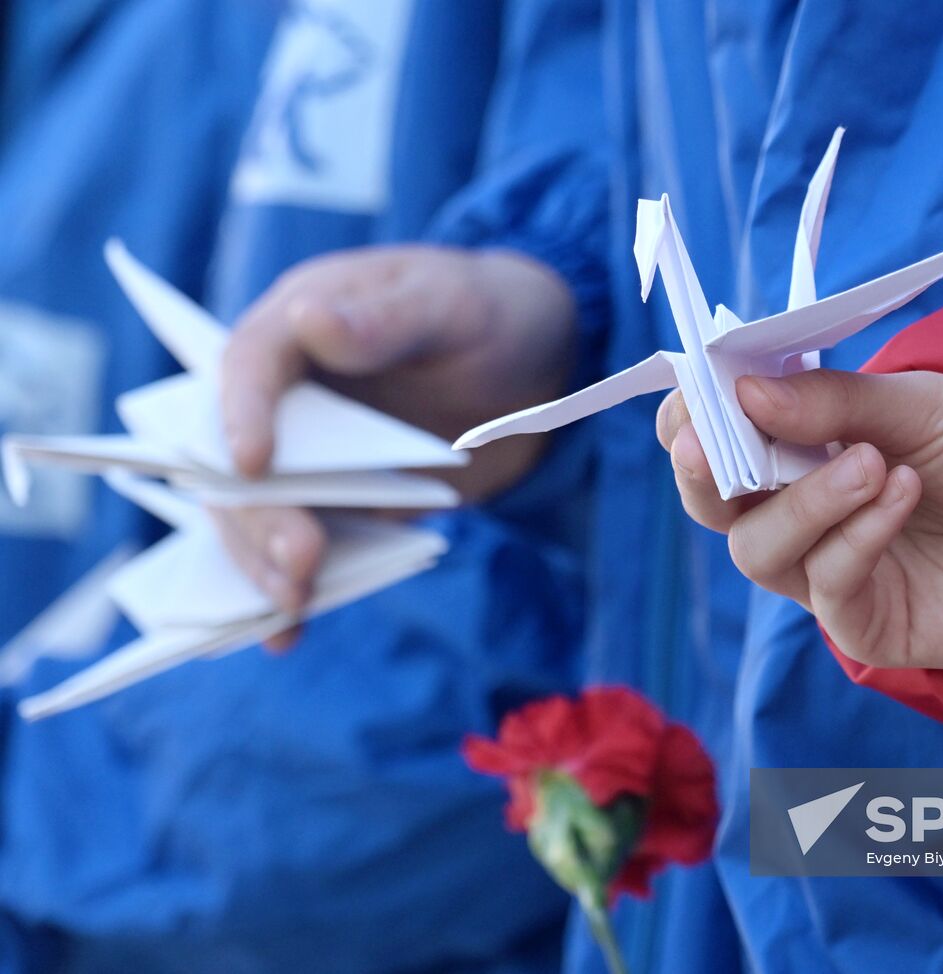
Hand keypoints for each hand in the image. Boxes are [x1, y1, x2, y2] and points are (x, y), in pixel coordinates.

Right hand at [212, 244, 576, 648]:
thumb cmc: (490, 315)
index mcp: (299, 323)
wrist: (533, 369)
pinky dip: (291, 588)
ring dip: (265, 561)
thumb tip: (309, 319)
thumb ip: (388, 317)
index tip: (254, 464)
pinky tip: (287, 636)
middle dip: (259, 512)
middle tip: (300, 560)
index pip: (248, 362)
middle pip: (237, 454)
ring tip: (295, 607)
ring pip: (257, 512)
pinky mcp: (334, 503)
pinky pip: (300, 547)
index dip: (239, 413)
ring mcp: (304, 454)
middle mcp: (284, 393)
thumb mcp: (453, 306)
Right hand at [655, 368, 942, 669]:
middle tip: (716, 439)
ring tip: (872, 463)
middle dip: (703, 470)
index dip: (691, 415)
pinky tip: (902, 492)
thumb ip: (834, 402)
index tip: (700, 389)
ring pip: (757, 550)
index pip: (715, 434)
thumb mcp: (926, 404)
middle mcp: (807, 509)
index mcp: (805, 444)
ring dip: (802, 503)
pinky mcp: (871, 624)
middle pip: (713, 502)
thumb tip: (742, 392)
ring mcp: (834, 569)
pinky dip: (856, 537)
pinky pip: (828, 588)